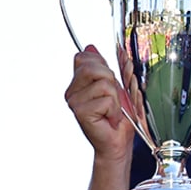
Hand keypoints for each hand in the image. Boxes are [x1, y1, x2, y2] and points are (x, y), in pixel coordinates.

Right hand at [64, 45, 134, 165]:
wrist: (118, 142)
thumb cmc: (118, 117)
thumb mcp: (115, 86)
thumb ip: (104, 67)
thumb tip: (89, 47)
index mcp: (78, 82)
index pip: (85, 57)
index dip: (103, 67)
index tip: (109, 84)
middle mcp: (72, 91)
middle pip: (94, 67)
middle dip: (111, 82)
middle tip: (112, 100)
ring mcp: (74, 101)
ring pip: (103, 83)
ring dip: (115, 98)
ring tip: (112, 110)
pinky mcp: (80, 112)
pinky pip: (106, 99)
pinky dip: (115, 109)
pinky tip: (110, 119)